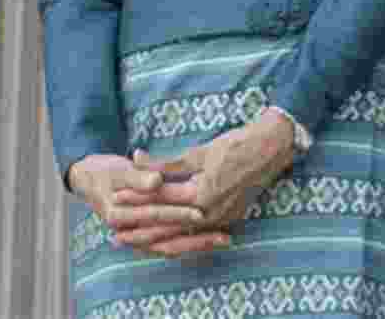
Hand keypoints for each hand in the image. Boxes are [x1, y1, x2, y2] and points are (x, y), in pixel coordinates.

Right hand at [67, 154, 226, 257]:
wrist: (89, 180)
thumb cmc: (104, 172)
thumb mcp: (118, 169)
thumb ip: (138, 175)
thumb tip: (157, 181)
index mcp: (118, 216)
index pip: (154, 215)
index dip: (176, 214)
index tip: (199, 212)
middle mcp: (126, 233)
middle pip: (165, 239)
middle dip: (195, 238)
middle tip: (222, 235)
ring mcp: (135, 238)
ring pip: (169, 247)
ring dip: (196, 245)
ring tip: (222, 240)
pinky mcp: (142, 239)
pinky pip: (167, 246)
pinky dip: (186, 244)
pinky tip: (206, 242)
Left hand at [111, 109, 294, 255]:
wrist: (269, 152)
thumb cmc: (232, 146)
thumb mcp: (196, 153)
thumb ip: (165, 163)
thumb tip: (136, 157)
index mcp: (201, 195)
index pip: (160, 198)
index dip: (136, 197)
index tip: (116, 197)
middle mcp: (211, 214)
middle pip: (169, 224)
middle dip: (142, 227)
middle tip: (116, 232)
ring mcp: (221, 220)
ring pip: (183, 233)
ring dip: (159, 234)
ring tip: (135, 237)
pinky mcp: (228, 220)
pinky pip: (198, 233)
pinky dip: (180, 234)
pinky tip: (165, 236)